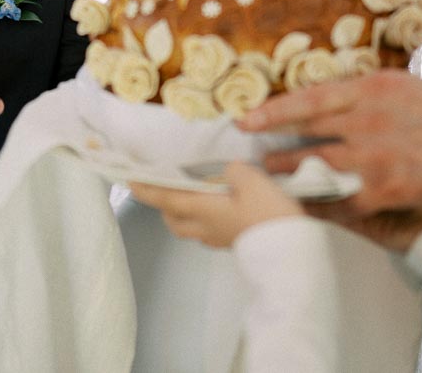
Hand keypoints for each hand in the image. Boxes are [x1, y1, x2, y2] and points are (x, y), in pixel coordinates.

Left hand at [128, 162, 304, 248]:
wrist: (292, 251)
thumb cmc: (267, 213)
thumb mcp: (251, 180)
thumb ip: (235, 171)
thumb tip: (230, 173)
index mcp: (202, 210)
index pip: (166, 199)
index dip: (147, 190)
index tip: (129, 182)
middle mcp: (205, 228)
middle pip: (174, 220)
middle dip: (164, 205)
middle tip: (166, 187)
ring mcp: (219, 240)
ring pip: (191, 229)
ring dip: (184, 214)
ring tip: (194, 196)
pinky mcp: (234, 244)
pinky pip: (209, 233)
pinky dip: (205, 220)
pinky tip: (221, 208)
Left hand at [238, 71, 421, 250]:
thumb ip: (388, 92)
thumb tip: (364, 97)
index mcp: (375, 88)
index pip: (310, 98)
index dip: (274, 111)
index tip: (248, 119)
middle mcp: (367, 119)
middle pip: (305, 134)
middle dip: (277, 148)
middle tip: (256, 158)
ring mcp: (374, 156)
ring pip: (317, 167)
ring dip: (293, 177)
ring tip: (276, 183)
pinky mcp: (386, 190)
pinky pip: (343, 201)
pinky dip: (324, 206)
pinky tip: (312, 211)